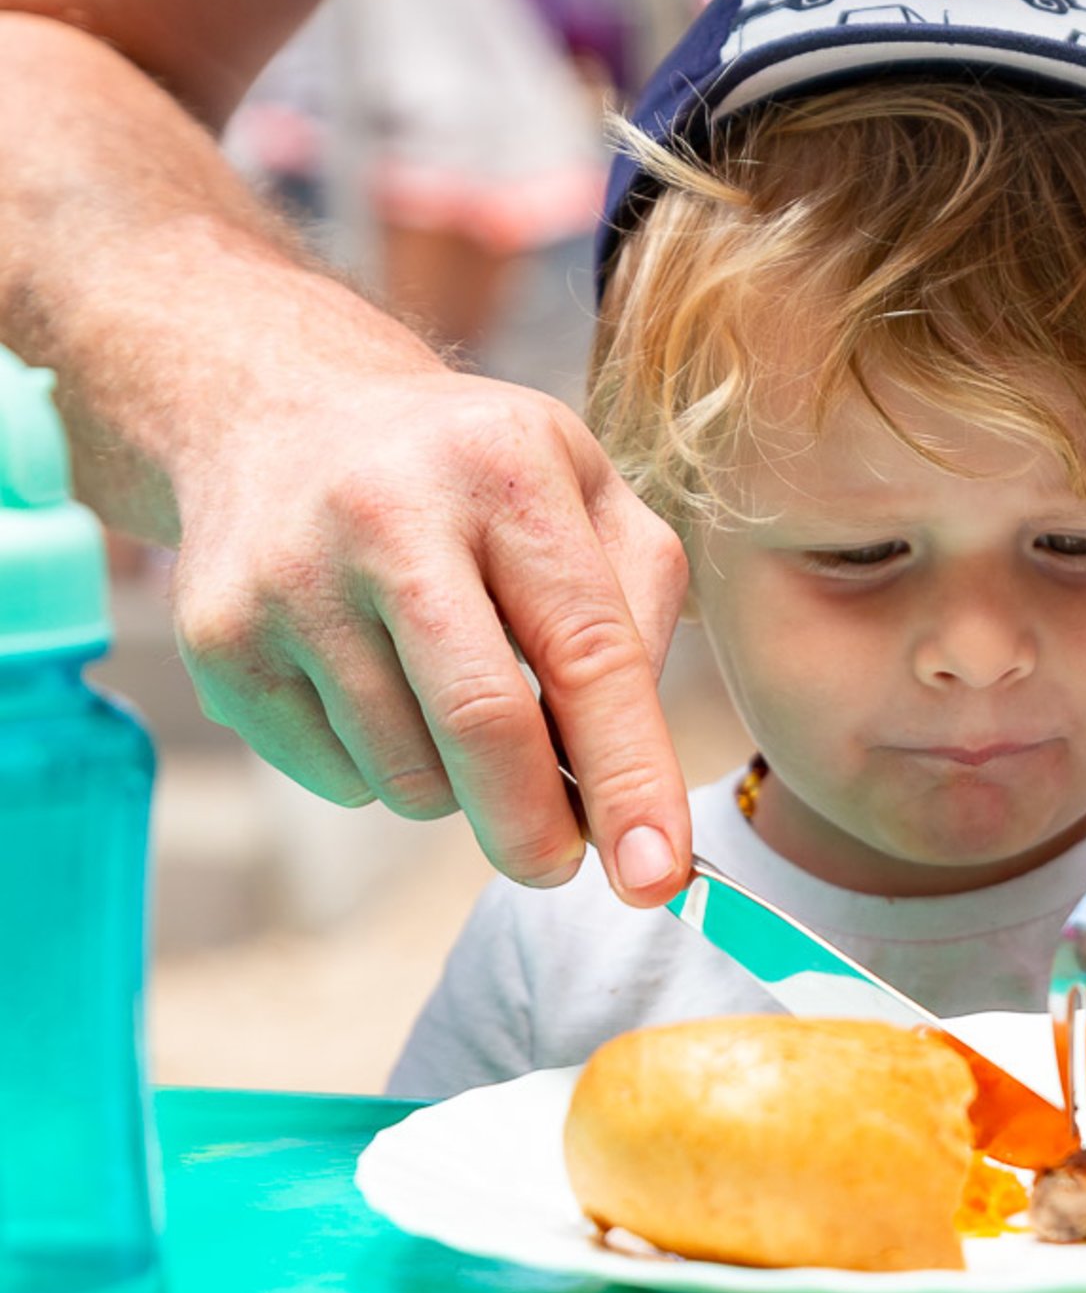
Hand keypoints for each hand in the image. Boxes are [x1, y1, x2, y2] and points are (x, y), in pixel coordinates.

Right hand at [169, 363, 691, 902]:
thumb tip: (634, 775)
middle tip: (566, 865)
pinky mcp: (220, 643)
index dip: (632, 772)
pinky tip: (378, 685)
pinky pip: (336, 779)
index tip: (659, 875)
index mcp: (506, 467)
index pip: (587, 646)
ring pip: (407, 771)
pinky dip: (384, 772)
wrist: (280, 417)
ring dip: (460, 787)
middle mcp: (389, 513)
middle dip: (537, 828)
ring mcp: (290, 580)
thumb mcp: (585, 490)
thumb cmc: (475, 479)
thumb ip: (640, 612)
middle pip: (481, 724)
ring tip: (455, 700)